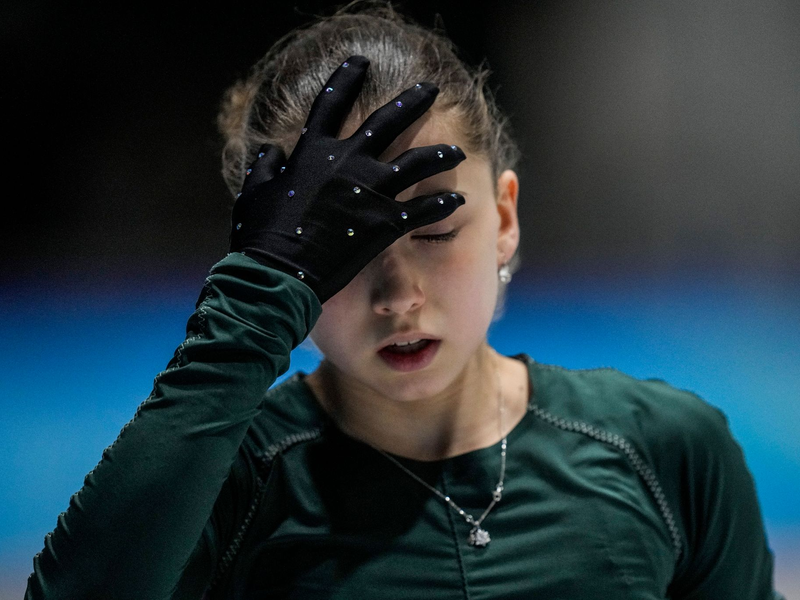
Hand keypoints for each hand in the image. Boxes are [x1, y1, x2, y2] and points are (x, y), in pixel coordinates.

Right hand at [229, 55, 465, 302]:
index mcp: (312, 152)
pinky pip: (424, 208)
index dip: (345, 79)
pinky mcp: (385, 222)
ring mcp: (369, 191)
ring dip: (440, 153)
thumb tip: (270, 150)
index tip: (360, 62)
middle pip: (387, 122)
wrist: (279, 273)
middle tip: (431, 88)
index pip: (331, 104)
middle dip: (412, 101)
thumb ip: (265, 168)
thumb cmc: (262, 236)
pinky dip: (442, 203)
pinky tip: (458, 199)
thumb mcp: (255, 194)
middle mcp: (346, 163)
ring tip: (458, 151)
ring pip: (416, 161)